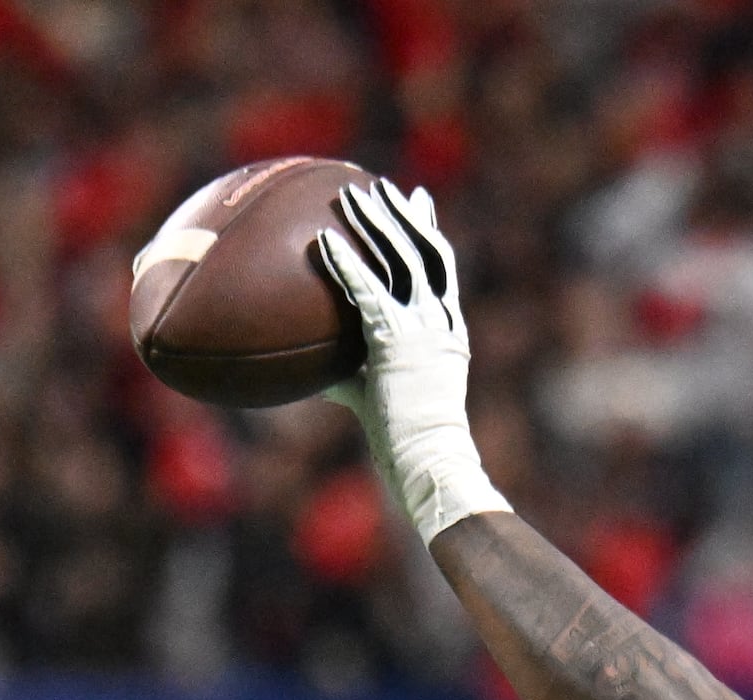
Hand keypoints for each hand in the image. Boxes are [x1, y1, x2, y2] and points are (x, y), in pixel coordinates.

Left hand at [313, 181, 507, 541]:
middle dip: (401, 213)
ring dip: (376, 222)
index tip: (418, 200)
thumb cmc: (406, 444)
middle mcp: (441, 322)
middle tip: (377, 185)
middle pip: (425, 251)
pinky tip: (322, 241)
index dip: (428, 231)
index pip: (441, 269)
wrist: (431, 460)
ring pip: (404, 258)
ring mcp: (425, 328)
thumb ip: (349, 375)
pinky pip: (368, 292)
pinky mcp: (399, 341)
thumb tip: (305, 371)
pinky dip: (345, 264)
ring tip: (350, 194)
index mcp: (446, 331)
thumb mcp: (376, 399)